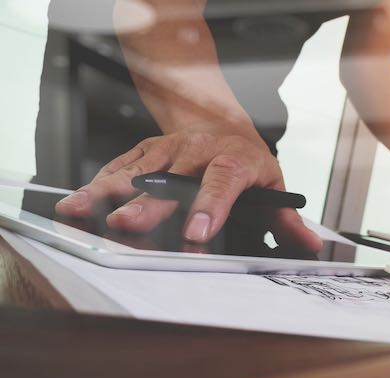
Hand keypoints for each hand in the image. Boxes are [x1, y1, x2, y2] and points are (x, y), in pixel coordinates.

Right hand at [55, 123, 321, 251]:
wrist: (221, 120)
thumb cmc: (246, 159)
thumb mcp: (272, 183)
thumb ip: (286, 219)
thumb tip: (310, 245)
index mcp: (234, 160)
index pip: (223, 181)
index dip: (210, 205)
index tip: (197, 233)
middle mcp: (199, 151)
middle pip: (172, 178)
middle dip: (149, 204)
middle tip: (127, 225)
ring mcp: (170, 149)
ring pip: (138, 169)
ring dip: (109, 191)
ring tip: (83, 211)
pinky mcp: (147, 149)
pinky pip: (121, 163)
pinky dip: (98, 182)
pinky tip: (79, 200)